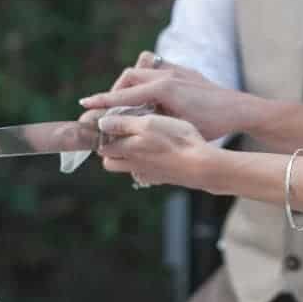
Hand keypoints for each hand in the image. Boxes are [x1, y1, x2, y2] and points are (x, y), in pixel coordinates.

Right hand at [79, 51, 249, 139]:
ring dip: (131, 82)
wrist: (240, 109)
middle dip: (115, 91)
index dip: (102, 101)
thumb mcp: (178, 128)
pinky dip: (147, 77)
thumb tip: (126, 130)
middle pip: (129, 76)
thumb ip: (151, 125)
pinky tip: (150, 94)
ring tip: (128, 101)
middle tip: (109, 109)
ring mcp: (176, 69)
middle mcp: (167, 74)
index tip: (85, 104)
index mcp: (164, 88)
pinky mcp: (183, 70)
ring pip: (142, 67)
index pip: (125, 94)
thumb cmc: (213, 124)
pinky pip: (157, 66)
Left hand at [96, 112, 215, 191]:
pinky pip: (147, 174)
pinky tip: (158, 155)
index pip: (102, 148)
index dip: (103, 137)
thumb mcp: (147, 123)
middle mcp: (134, 165)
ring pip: (129, 168)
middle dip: (111, 152)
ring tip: (141, 143)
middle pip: (111, 163)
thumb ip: (123, 124)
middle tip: (122, 136)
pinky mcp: (162, 178)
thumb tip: (102, 123)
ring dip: (130, 158)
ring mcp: (148, 174)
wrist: (201, 165)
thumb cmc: (175, 141)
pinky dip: (147, 166)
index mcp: (127, 149)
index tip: (108, 127)